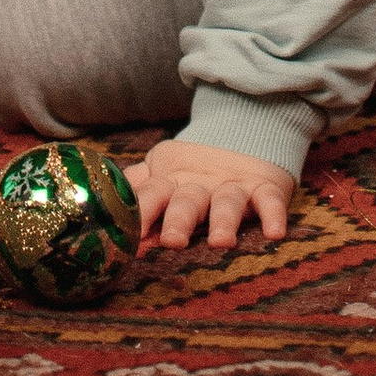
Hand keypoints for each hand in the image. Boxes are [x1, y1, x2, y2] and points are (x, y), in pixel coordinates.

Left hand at [126, 135, 297, 251]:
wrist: (241, 134)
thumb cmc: (191, 170)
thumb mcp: (162, 175)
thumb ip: (138, 191)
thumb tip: (100, 208)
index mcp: (172, 183)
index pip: (152, 196)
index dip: (141, 214)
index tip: (129, 238)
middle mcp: (200, 185)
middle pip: (187, 201)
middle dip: (179, 220)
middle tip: (171, 241)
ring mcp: (232, 185)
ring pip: (227, 202)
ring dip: (224, 220)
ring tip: (221, 242)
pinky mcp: (264, 187)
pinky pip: (270, 201)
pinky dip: (274, 214)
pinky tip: (275, 233)